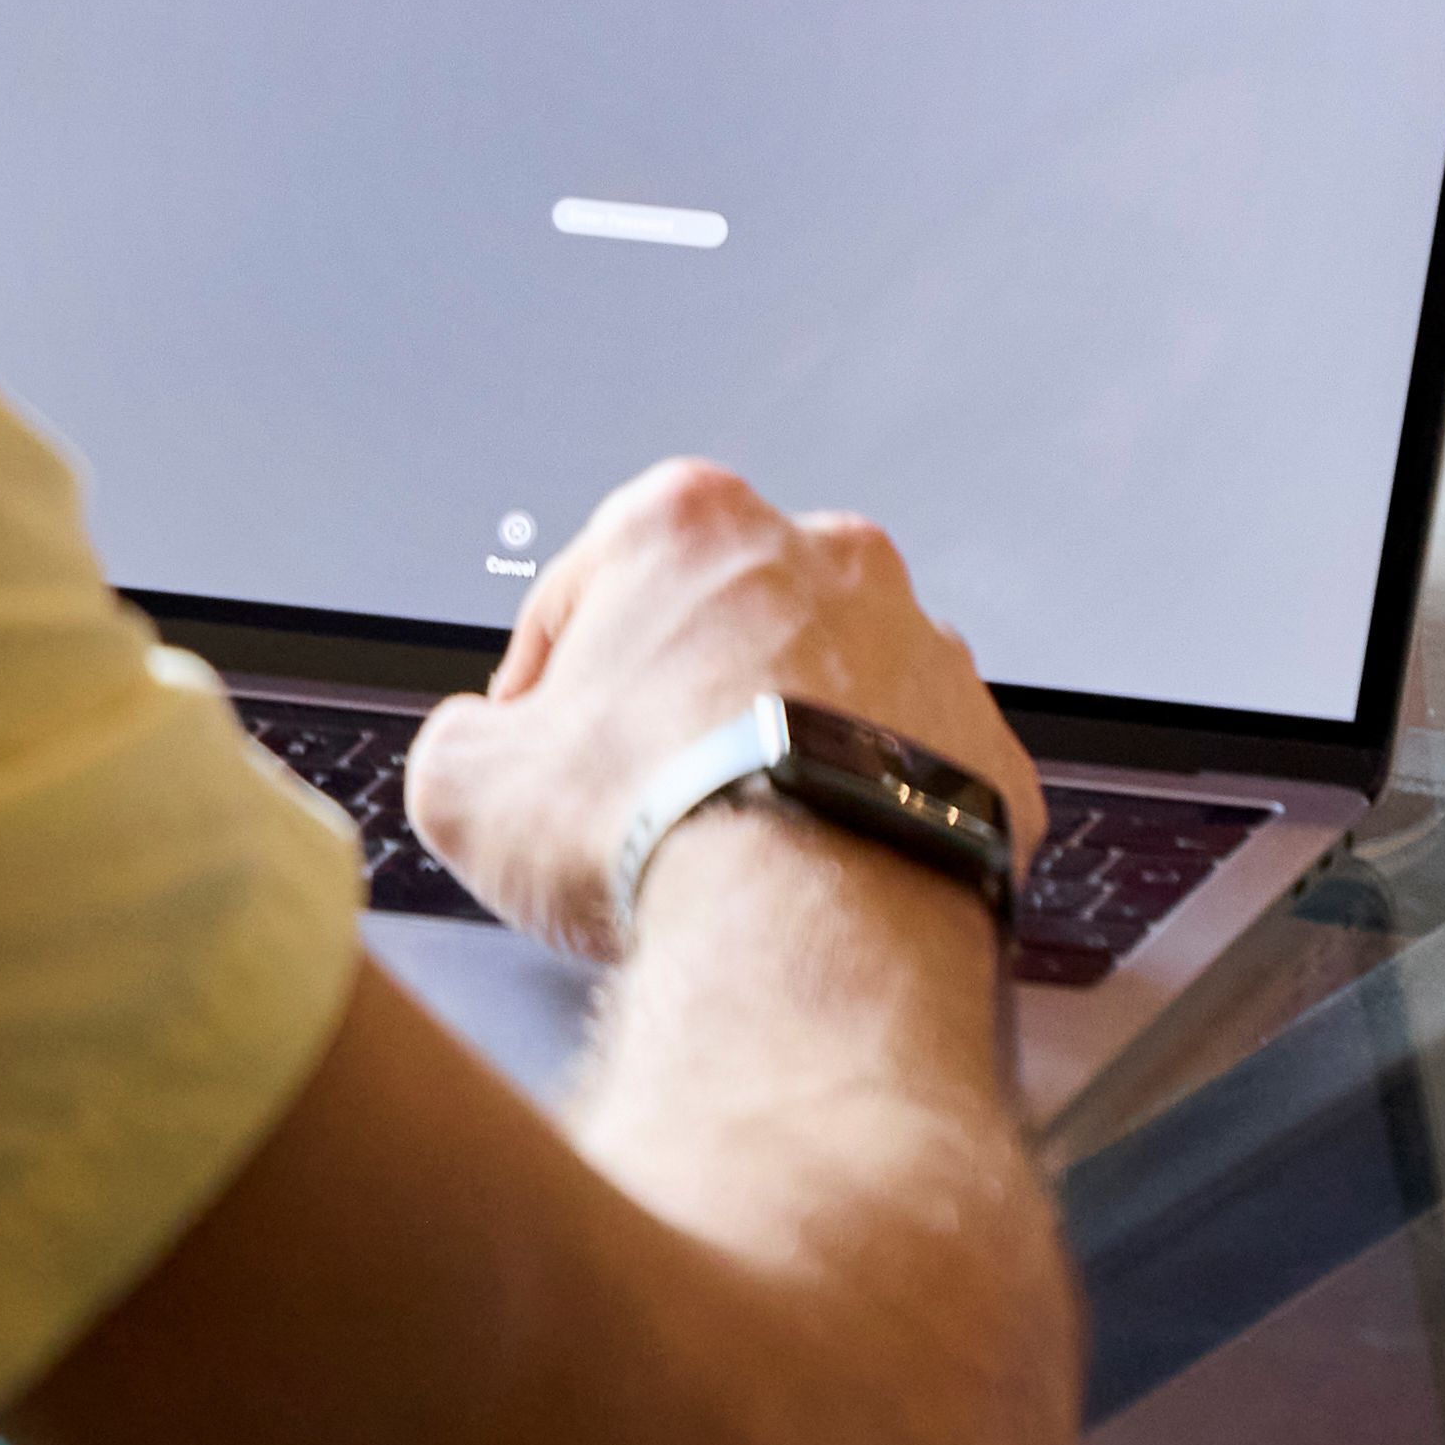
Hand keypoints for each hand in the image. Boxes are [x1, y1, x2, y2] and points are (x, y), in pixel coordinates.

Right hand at [406, 458, 1044, 964]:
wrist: (809, 918)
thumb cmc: (647, 824)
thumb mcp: (462, 784)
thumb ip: (460, 740)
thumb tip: (477, 746)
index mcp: (694, 525)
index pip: (587, 585)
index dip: (542, 679)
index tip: (532, 742)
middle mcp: (829, 557)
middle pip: (719, 627)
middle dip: (673, 700)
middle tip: (630, 795)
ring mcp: (926, 644)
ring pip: (824, 690)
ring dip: (776, 747)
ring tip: (723, 841)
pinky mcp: (983, 739)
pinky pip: (901, 769)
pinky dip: (857, 811)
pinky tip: (810, 870)